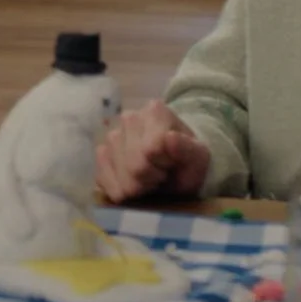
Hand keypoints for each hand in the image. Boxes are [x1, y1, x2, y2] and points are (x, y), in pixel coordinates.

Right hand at [96, 100, 211, 203]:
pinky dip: (121, 190)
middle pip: (135, 166)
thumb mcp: (198, 157)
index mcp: (154, 111)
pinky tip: (134, 184)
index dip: (165, 165)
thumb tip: (169, 137)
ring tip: (150, 177)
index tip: (173, 164)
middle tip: (163, 174)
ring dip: (138, 185)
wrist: (177, 166)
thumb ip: (186, 148)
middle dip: (152, 178)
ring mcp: (112, 136)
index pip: (151, 149)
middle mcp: (129, 118)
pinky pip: (103, 180)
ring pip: (120, 176)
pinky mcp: (102, 155)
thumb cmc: (188, 161)